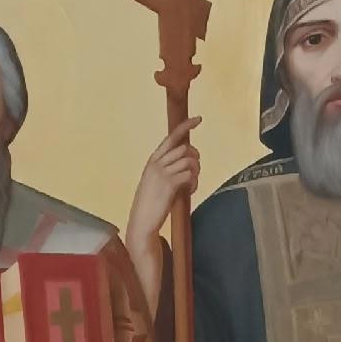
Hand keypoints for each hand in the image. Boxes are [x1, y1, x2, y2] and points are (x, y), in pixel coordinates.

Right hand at [125, 118, 200, 312]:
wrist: (141, 223)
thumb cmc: (151, 206)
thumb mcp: (157, 183)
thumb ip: (169, 171)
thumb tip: (189, 164)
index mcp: (153, 160)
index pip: (171, 137)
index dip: (186, 126)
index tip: (199, 118)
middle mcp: (156, 163)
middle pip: (186, 148)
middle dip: (196, 158)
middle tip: (195, 173)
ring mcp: (162, 173)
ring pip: (190, 160)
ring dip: (196, 172)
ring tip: (191, 185)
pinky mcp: (169, 184)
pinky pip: (190, 174)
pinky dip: (194, 182)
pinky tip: (190, 191)